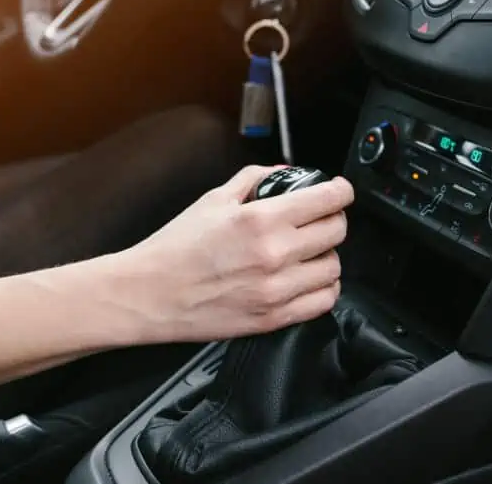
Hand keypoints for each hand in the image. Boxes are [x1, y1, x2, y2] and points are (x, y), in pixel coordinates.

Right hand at [122, 166, 352, 342]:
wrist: (149, 294)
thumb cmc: (175, 248)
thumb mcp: (213, 200)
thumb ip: (254, 179)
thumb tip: (285, 173)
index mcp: (261, 220)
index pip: (327, 199)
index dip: (341, 190)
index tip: (340, 190)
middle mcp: (275, 255)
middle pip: (337, 231)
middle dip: (332, 218)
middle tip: (319, 218)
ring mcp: (277, 290)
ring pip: (334, 268)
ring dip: (326, 255)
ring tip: (308, 251)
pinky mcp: (274, 318)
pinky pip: (323, 302)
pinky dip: (323, 288)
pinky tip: (307, 279)